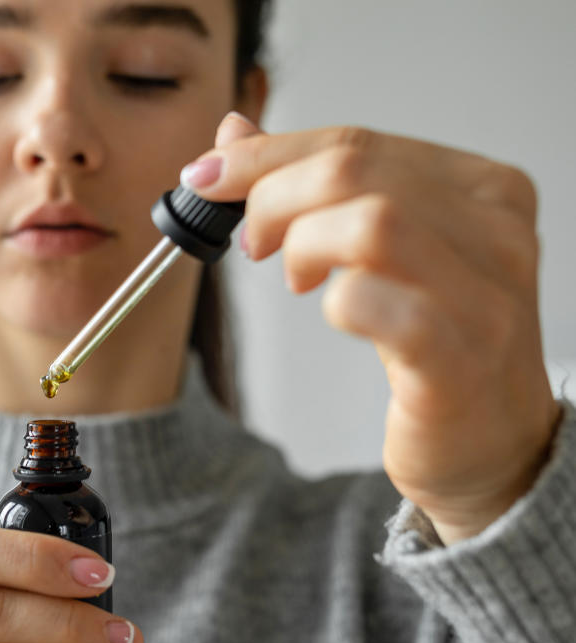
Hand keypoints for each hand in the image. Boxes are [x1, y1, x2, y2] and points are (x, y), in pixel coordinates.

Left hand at [182, 113, 560, 542]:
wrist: (495, 445)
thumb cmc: (438, 345)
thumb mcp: (385, 251)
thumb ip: (319, 187)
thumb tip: (235, 135)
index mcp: (483, 190)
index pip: (358, 142)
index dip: (268, 154)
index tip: (209, 175)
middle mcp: (497, 233)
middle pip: (355, 172)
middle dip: (274, 198)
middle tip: (252, 242)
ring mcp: (484, 296)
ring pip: (370, 223)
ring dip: (302, 245)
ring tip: (294, 277)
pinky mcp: (456, 357)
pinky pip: (372, 303)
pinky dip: (333, 302)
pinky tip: (333, 312)